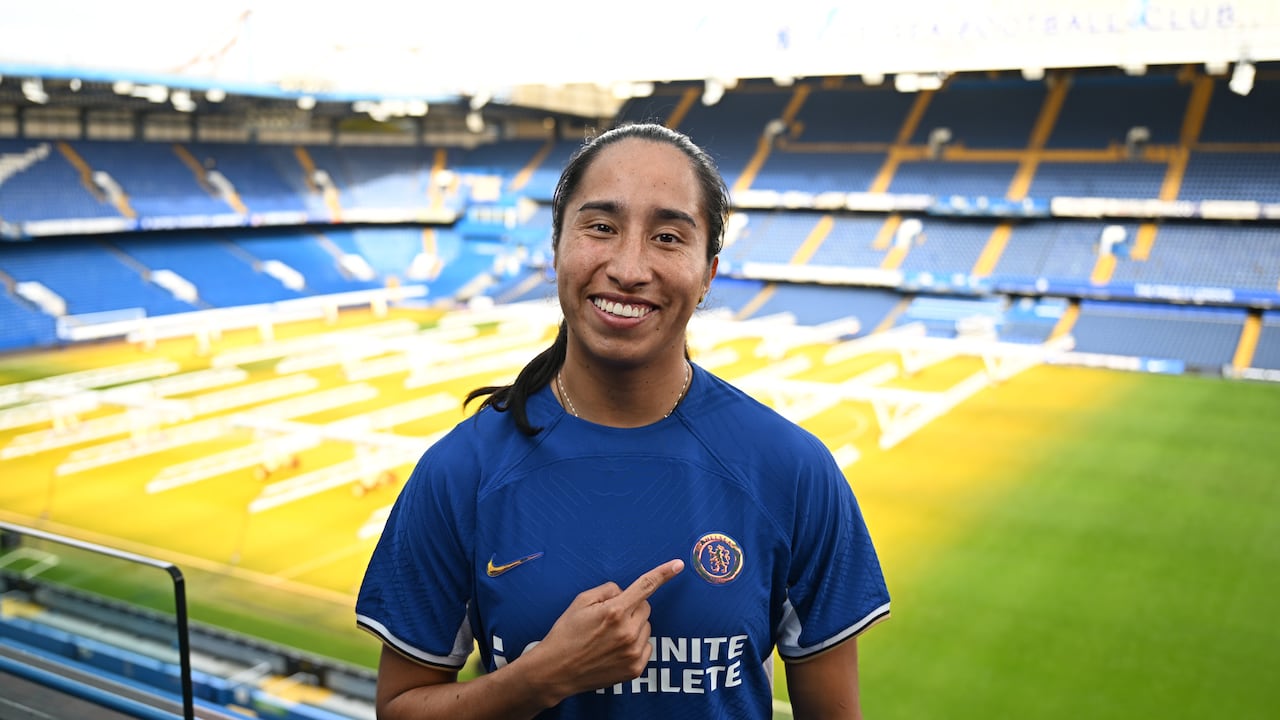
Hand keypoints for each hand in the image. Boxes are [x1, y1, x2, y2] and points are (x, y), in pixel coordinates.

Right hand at [525, 559, 683, 697]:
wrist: (556, 671)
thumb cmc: (566, 634)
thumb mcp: (581, 602)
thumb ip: (607, 591)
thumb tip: (624, 592)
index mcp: (615, 611)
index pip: (645, 586)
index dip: (663, 573)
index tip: (678, 564)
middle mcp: (628, 632)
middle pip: (646, 607)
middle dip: (632, 607)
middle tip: (611, 617)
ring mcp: (633, 652)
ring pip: (646, 627)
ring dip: (634, 626)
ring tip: (609, 637)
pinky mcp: (635, 669)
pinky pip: (646, 646)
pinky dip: (635, 644)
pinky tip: (615, 649)